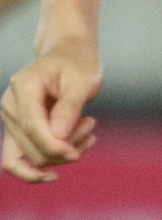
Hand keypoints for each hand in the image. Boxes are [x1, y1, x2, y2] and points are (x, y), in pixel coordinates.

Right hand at [1, 34, 102, 182]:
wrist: (68, 54)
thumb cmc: (78, 64)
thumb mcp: (83, 81)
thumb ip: (70, 107)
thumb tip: (58, 136)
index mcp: (24, 87)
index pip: (32, 127)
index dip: (54, 146)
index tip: (77, 153)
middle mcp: (10, 105)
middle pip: (32, 146)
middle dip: (65, 147)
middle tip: (92, 125)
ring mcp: (10, 119)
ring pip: (30, 156)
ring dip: (62, 154)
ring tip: (88, 132)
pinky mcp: (16, 130)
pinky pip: (20, 159)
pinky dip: (44, 164)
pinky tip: (62, 165)